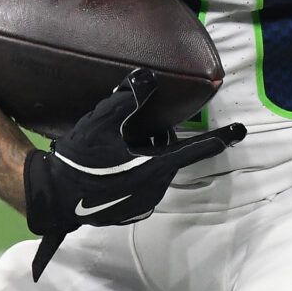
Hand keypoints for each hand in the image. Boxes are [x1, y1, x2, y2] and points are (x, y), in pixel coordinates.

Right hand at [23, 68, 244, 278]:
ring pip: (156, 170)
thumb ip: (127, 99)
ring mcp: (142, 204)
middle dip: (159, 139)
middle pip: (170, 155)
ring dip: (146, 155)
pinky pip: (142, 185)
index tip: (240, 131)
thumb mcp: (101, 122)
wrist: (51, 197)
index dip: (219, 138)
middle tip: (133, 128)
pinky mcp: (129, 213)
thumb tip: (148, 77)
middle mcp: (155, 190)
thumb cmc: (78, 160)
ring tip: (119, 145)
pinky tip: (111, 164)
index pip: (195, 149)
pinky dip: (135, 171)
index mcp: (154, 168)